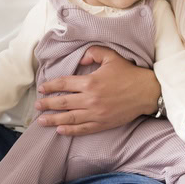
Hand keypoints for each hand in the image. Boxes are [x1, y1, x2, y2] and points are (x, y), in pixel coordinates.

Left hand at [34, 46, 156, 135]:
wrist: (147, 92)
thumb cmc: (129, 74)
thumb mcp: (112, 57)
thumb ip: (94, 52)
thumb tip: (82, 57)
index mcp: (90, 82)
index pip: (64, 84)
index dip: (51, 86)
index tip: (42, 88)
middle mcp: (90, 99)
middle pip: (63, 102)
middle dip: (48, 104)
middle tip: (37, 106)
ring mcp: (96, 113)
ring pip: (70, 117)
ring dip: (54, 119)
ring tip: (42, 121)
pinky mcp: (103, 123)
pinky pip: (83, 128)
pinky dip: (70, 130)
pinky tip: (60, 130)